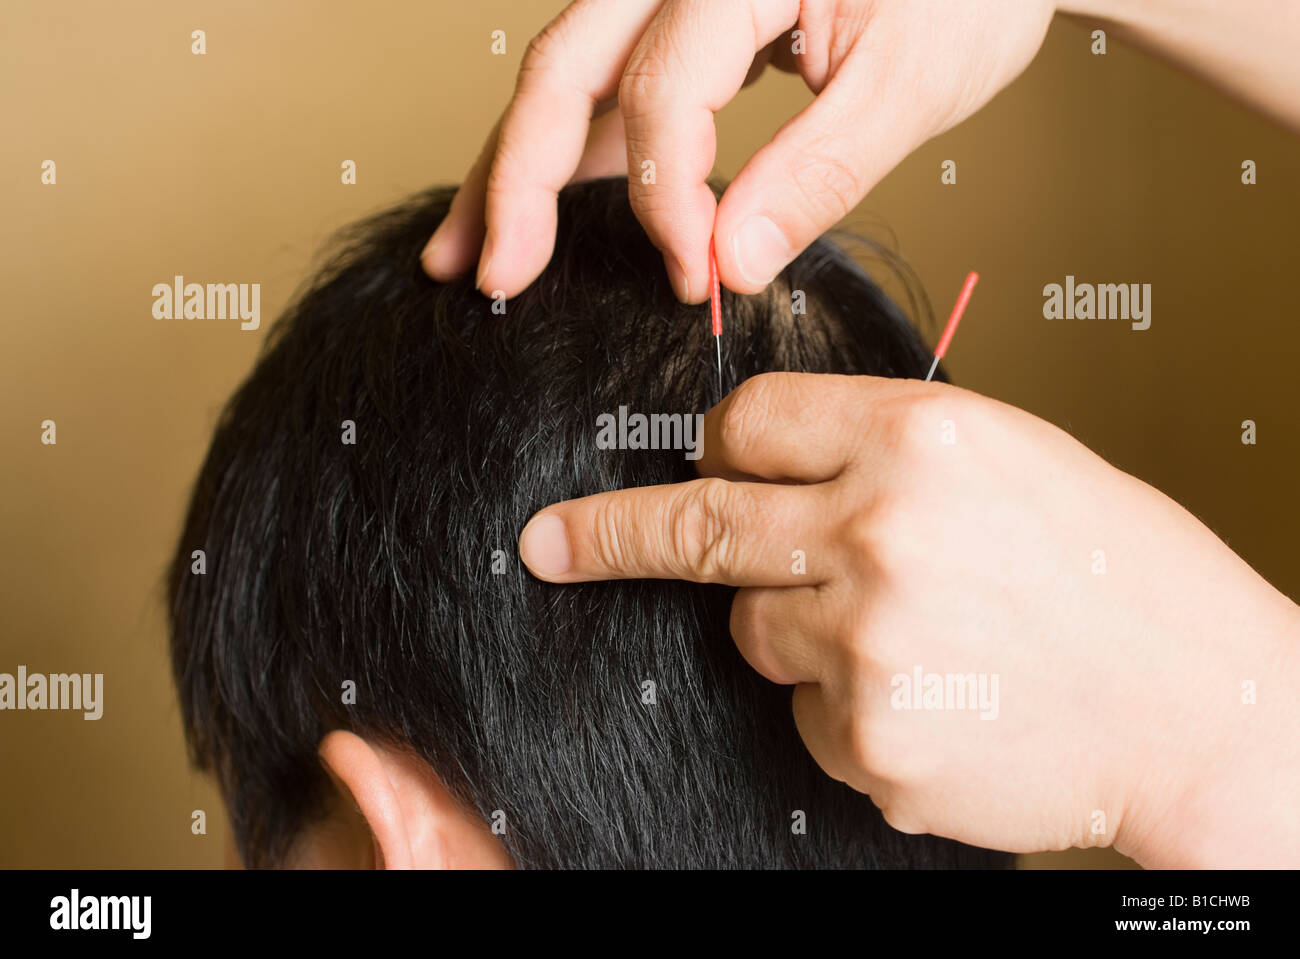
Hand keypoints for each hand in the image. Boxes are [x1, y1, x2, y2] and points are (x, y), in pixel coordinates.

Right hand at [423, 0, 1056, 301]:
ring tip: (477, 250)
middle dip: (520, 178)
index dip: (666, 199)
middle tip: (496, 274)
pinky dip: (575, 151)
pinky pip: (610, 83)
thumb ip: (815, 174)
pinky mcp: (686, 19)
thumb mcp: (910, 83)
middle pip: (568, 66)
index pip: (663, 90)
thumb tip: (730, 261)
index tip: (694, 281)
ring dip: (519, 167)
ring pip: (570, 74)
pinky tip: (547, 210)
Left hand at [518, 373, 1299, 865]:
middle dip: (608, 533)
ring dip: (798, 630)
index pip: (747, 420)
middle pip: (697, 524)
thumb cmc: (1114, 573)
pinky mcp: (869, 742)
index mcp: (921, 439)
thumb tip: (760, 462)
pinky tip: (933, 695)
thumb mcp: (1008, 459)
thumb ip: (879, 452)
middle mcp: (880, 532)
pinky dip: (846, 707)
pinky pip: (807, 713)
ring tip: (912, 635)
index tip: (705, 460)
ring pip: (753, 629)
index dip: (723, 441)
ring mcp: (867, 645)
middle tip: (547, 542)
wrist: (1202, 705)